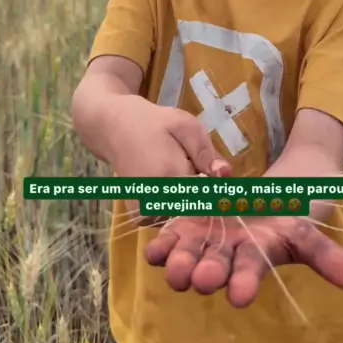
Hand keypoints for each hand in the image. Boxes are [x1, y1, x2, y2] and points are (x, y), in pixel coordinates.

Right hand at [106, 96, 231, 224]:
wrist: (116, 128)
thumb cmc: (154, 123)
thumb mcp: (186, 126)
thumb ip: (206, 152)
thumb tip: (227, 175)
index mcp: (170, 176)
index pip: (209, 198)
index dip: (219, 191)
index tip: (224, 183)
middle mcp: (155, 200)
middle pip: (197, 210)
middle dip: (204, 195)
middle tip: (191, 169)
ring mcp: (145, 212)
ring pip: (184, 217)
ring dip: (190, 202)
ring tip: (177, 173)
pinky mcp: (139, 217)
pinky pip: (169, 219)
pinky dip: (175, 206)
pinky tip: (169, 185)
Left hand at [144, 214, 342, 306]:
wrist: (268, 192)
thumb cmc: (287, 215)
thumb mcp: (305, 229)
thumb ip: (323, 253)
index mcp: (254, 257)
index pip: (249, 273)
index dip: (245, 283)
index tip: (240, 296)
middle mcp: (226, 255)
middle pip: (215, 267)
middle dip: (208, 274)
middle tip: (201, 280)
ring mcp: (204, 240)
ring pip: (189, 255)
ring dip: (180, 262)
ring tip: (173, 270)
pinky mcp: (186, 223)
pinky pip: (171, 235)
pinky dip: (162, 241)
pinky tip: (152, 248)